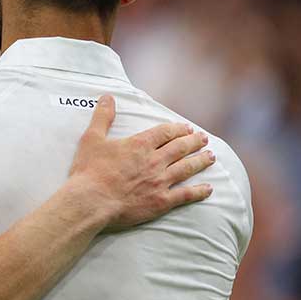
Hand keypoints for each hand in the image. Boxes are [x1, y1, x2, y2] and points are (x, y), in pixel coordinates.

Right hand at [68, 95, 214, 229]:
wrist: (91, 201)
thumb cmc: (89, 171)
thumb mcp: (92, 139)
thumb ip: (102, 117)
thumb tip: (108, 97)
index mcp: (140, 145)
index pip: (165, 132)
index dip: (177, 129)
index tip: (186, 128)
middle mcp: (155, 161)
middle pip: (180, 148)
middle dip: (194, 142)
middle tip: (203, 138)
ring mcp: (160, 182)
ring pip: (187, 168)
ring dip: (200, 161)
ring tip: (211, 156)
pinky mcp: (161, 202)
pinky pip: (186, 195)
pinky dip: (199, 191)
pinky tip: (208, 188)